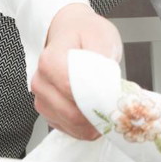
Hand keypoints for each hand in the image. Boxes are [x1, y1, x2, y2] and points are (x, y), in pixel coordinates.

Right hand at [31, 3, 122, 139]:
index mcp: (50, 62)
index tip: (116, 96)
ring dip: (95, 122)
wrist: (72, 31)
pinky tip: (99, 111)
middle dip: (100, 113)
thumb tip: (105, 87)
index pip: (73, 90)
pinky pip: (72, 130)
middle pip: (72, 113)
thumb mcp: (101, 36)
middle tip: (119, 105)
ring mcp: (43, 99)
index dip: (98, 97)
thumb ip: (102, 61)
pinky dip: (89, 126)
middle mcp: (41, 83)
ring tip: (110, 105)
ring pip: (73, 125)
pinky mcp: (50, 112)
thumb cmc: (86, 33)